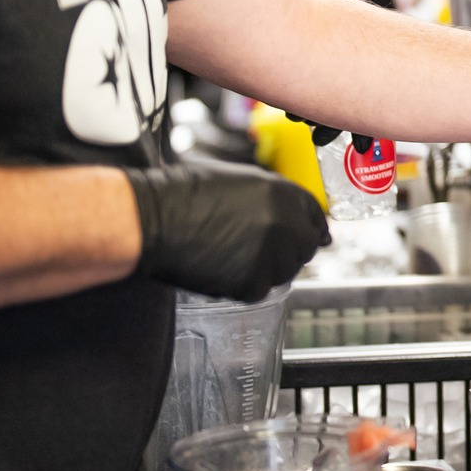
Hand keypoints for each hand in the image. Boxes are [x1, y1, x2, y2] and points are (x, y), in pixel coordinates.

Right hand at [126, 163, 329, 300]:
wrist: (154, 219)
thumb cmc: (185, 194)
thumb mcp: (240, 181)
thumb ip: (274, 198)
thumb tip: (294, 214)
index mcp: (284, 194)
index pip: (316, 217)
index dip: (310, 228)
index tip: (309, 237)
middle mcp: (285, 225)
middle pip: (304, 248)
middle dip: (288, 250)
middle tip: (258, 250)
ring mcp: (271, 256)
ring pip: (284, 271)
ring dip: (266, 268)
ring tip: (231, 255)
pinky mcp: (252, 283)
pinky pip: (258, 289)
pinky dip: (242, 284)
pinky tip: (220, 268)